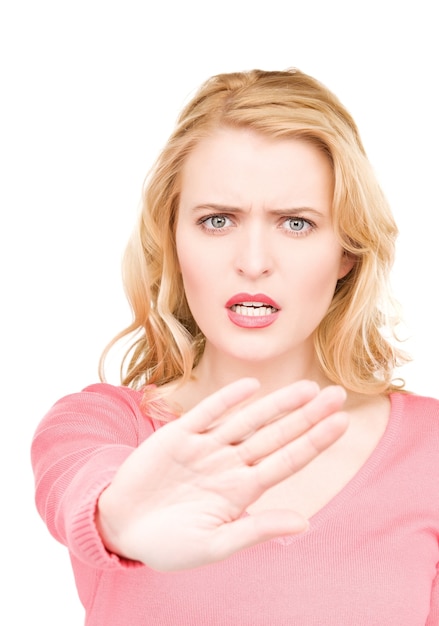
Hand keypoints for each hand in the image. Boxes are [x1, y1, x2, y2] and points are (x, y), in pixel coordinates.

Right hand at [96, 378, 347, 570]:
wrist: (121, 527)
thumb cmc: (169, 543)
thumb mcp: (214, 545)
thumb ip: (256, 530)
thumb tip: (305, 523)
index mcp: (242, 491)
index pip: (287, 461)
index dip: (314, 442)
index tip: (342, 423)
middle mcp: (230, 464)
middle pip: (276, 435)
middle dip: (306, 416)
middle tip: (337, 395)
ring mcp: (206, 447)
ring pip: (248, 420)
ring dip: (277, 404)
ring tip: (307, 388)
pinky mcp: (178, 436)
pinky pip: (208, 413)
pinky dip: (228, 400)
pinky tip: (251, 387)